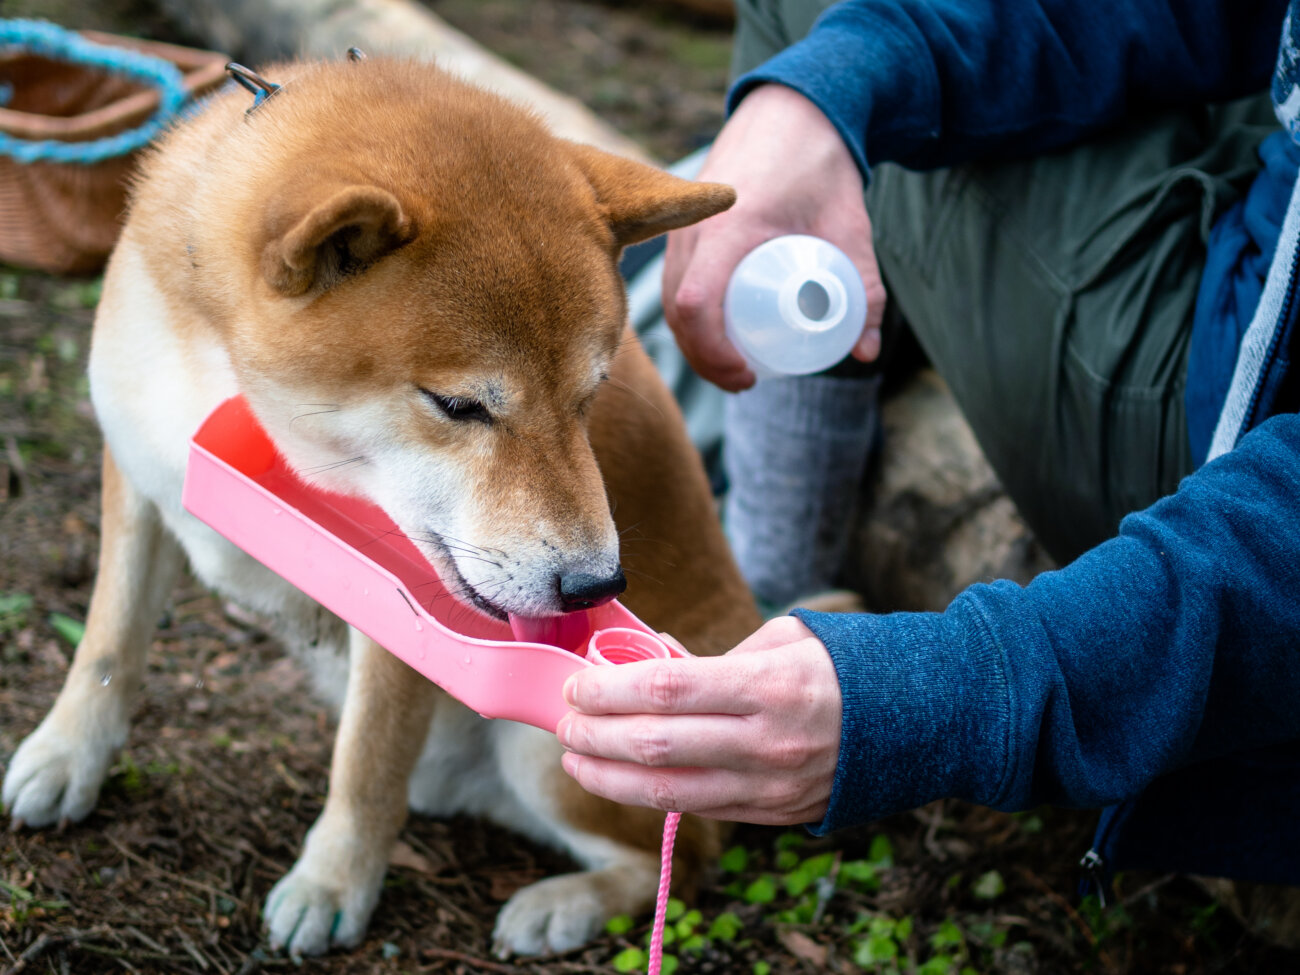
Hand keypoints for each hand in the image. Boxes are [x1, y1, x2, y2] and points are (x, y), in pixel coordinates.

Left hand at [557, 616, 841, 824]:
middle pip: (656, 744)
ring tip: (576, 760)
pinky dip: (652, 796)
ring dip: (610, 778)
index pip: (666, 689)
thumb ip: (719, 659)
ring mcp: (773, 785)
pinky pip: (700, 809)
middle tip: (564, 722)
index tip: (575, 685)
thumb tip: (655, 671)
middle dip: (595, 735)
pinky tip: (622, 781)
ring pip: (669, 791)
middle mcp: (768, 741)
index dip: (608, 690)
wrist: (925, 719)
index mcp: (769, 684)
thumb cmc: (846, 664)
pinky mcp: (778, 813)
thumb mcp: (786, 638)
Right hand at [664, 83, 886, 390]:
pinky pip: (674, 281)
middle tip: (745, 379)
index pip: (695, 304)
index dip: (713, 352)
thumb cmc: (822, 164)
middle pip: (678, 313)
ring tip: (732, 365)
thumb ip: (865, 289)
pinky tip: (714, 333)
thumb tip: (866, 352)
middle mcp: (695, 227)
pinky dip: (688, 315)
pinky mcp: (682, 225)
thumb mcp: (852, 227)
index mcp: (731, 227)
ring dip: (693, 341)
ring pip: (670, 300)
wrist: (791, 109)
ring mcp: (682, 225)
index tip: (747, 373)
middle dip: (705, 359)